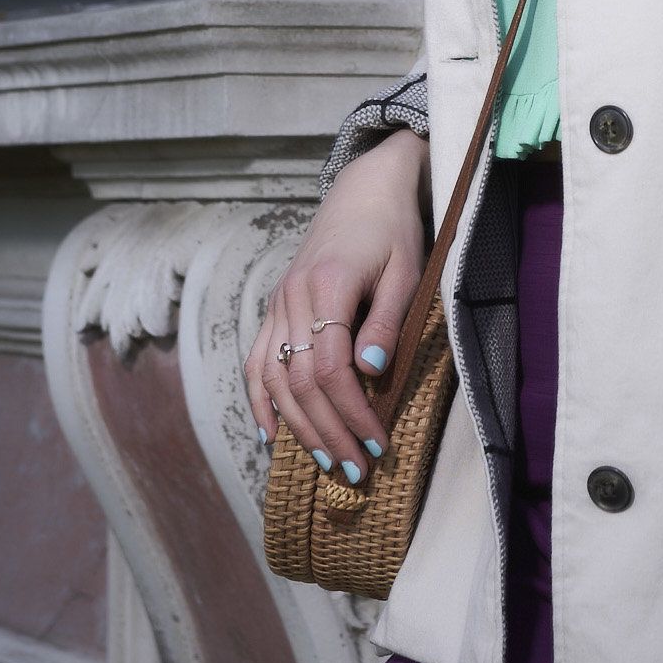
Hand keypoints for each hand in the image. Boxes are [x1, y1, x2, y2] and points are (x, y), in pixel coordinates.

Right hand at [249, 129, 430, 485]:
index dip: (351, 410)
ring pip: (273, 377)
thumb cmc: (393, 232)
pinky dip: (260, 401)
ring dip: (297, 426)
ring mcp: (277, 303)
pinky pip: (256, 360)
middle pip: (299, 381)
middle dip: (327, 431)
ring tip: (324, 462)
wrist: (363, 192)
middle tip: (355, 471)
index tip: (378, 443)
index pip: (330, 366)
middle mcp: (293, 297)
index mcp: (329, 285)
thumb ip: (388, 319)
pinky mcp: (273, 308)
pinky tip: (270, 435)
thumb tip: (370, 369)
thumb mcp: (406, 270)